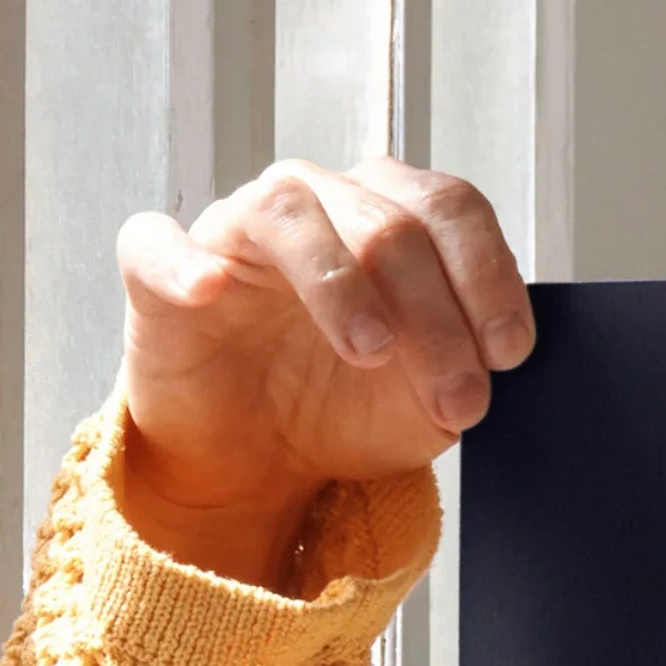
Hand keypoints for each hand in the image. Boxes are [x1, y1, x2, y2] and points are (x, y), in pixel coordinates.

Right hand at [112, 160, 533, 588]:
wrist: (259, 461)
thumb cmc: (343, 407)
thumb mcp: (428, 400)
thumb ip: (466, 365)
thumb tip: (495, 355)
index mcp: (390, 217)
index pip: (450, 209)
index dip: (488, 276)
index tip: (508, 352)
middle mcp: (318, 203)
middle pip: (388, 222)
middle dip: (436, 317)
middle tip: (457, 398)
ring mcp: (236, 229)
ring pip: (290, 213)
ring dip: (341, 285)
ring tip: (371, 352)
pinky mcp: (159, 270)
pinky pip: (157, 243)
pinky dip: (183, 262)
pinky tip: (210, 290)